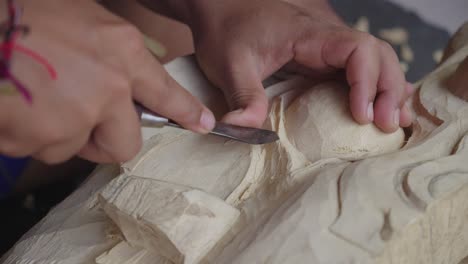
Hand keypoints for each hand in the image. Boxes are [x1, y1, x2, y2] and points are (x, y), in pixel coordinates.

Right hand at [0, 0, 214, 163]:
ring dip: (52, 133)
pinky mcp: (48, 137)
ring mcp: (80, 114)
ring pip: (73, 147)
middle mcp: (109, 86)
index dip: (186, 112)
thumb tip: (119, 76)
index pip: (167, 93)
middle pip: (126, 144)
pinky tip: (13, 106)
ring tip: (30, 98)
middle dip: (102, 142)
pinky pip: (38, 149)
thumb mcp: (81, 17)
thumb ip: (108, 52)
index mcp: (121, 50)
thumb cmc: (23, 13)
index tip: (202, 124)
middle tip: (79, 126)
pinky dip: (25, 135)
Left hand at [161, 0, 413, 131]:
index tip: (361, 114)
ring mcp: (327, 45)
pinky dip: (376, 86)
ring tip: (394, 121)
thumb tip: (243, 128)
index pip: (357, 49)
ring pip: (374, 59)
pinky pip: (359, 67)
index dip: (367, 81)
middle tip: (386, 125)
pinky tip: (382, 106)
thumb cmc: (227, 30)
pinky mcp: (322, 56)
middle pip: (377, 54)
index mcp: (308, 34)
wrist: (223, 8)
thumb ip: (242, 95)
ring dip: (389, 88)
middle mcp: (325, 36)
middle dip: (388, 88)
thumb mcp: (230, 64)